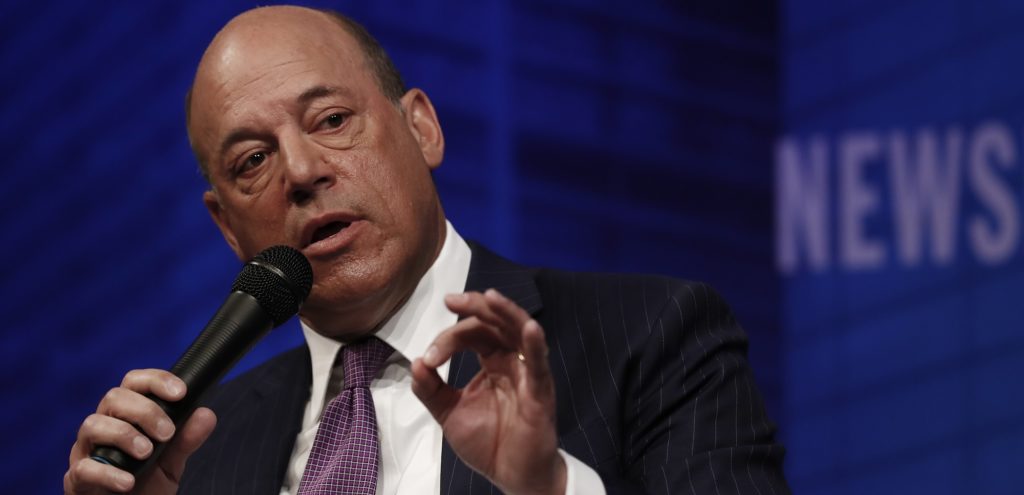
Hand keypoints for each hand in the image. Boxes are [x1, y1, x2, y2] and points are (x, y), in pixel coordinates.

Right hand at [64, 369, 216, 493]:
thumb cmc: (146, 484)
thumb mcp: (172, 462)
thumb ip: (186, 439)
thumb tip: (206, 414)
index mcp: (126, 416)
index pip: (134, 383)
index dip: (156, 381)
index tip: (180, 393)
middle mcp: (103, 427)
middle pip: (114, 398)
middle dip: (145, 411)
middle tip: (167, 433)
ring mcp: (86, 452)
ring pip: (92, 425)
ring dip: (124, 435)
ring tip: (147, 453)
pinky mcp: (77, 479)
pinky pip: (83, 468)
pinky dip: (107, 473)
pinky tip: (128, 481)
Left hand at [411, 289, 565, 494]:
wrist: (510, 476)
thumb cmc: (487, 443)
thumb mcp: (449, 412)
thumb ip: (431, 389)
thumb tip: (415, 362)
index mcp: (492, 361)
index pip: (472, 335)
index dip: (448, 339)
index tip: (429, 359)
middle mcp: (511, 361)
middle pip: (496, 323)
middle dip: (475, 307)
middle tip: (452, 300)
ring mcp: (527, 373)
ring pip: (519, 332)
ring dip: (506, 312)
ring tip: (489, 298)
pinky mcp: (539, 391)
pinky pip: (539, 363)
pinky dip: (535, 344)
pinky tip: (530, 327)